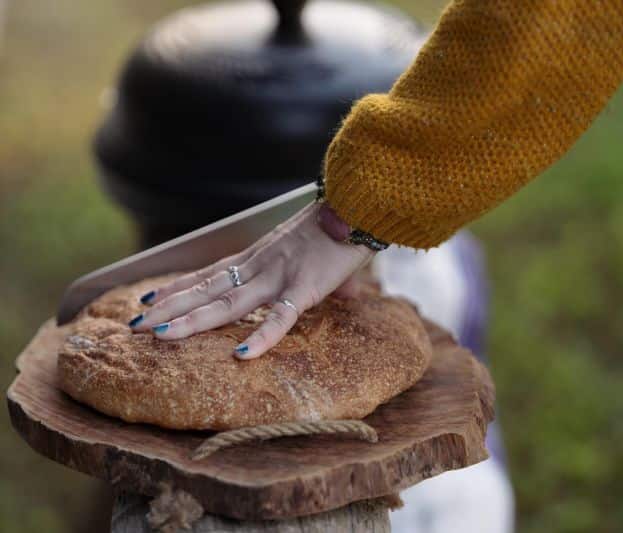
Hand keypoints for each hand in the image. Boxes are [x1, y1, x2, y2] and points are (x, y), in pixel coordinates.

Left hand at [129, 203, 373, 358]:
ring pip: (228, 303)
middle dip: (170, 308)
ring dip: (193, 320)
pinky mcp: (305, 287)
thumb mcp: (317, 251)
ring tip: (160, 336)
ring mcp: (279, 276)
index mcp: (259, 257)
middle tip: (136, 325)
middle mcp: (259, 265)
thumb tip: (347, 295)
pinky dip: (261, 336)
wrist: (359, 204)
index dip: (178, 288)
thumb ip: (323, 277)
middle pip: (207, 290)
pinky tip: (241, 355)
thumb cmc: (342, 226)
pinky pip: (281, 317)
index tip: (149, 299)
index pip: (209, 274)